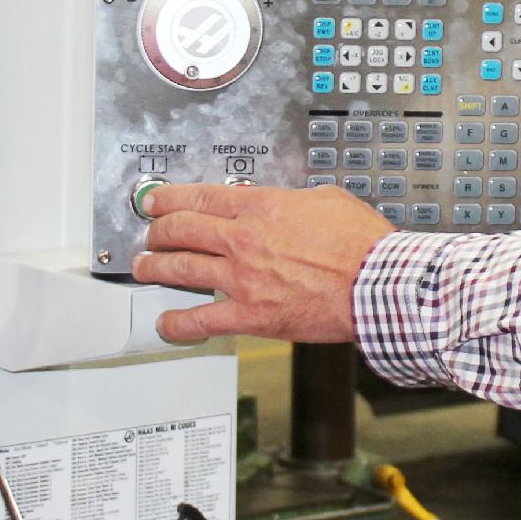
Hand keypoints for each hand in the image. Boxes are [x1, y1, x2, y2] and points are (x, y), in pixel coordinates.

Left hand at [132, 184, 395, 345]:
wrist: (376, 283)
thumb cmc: (362, 245)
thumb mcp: (327, 200)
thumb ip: (295, 201)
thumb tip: (287, 204)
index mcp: (262, 206)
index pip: (201, 197)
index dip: (170, 198)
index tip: (158, 201)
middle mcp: (244, 239)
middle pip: (181, 229)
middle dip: (157, 230)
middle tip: (150, 233)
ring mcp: (242, 278)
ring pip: (180, 268)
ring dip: (154, 267)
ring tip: (144, 267)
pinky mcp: (250, 314)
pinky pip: (201, 319)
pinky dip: (177, 323)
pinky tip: (166, 323)